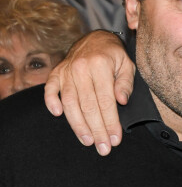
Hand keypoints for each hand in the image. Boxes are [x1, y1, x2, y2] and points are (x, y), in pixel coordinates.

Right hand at [44, 30, 134, 155]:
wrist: (96, 38)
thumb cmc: (114, 55)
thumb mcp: (127, 64)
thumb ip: (125, 83)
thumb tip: (122, 101)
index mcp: (101, 66)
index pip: (106, 100)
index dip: (111, 122)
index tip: (115, 139)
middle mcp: (81, 68)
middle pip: (88, 106)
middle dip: (97, 130)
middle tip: (103, 148)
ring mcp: (66, 70)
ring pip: (70, 102)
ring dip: (78, 125)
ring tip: (88, 141)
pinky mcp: (56, 73)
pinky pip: (49, 89)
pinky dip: (51, 102)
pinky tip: (58, 115)